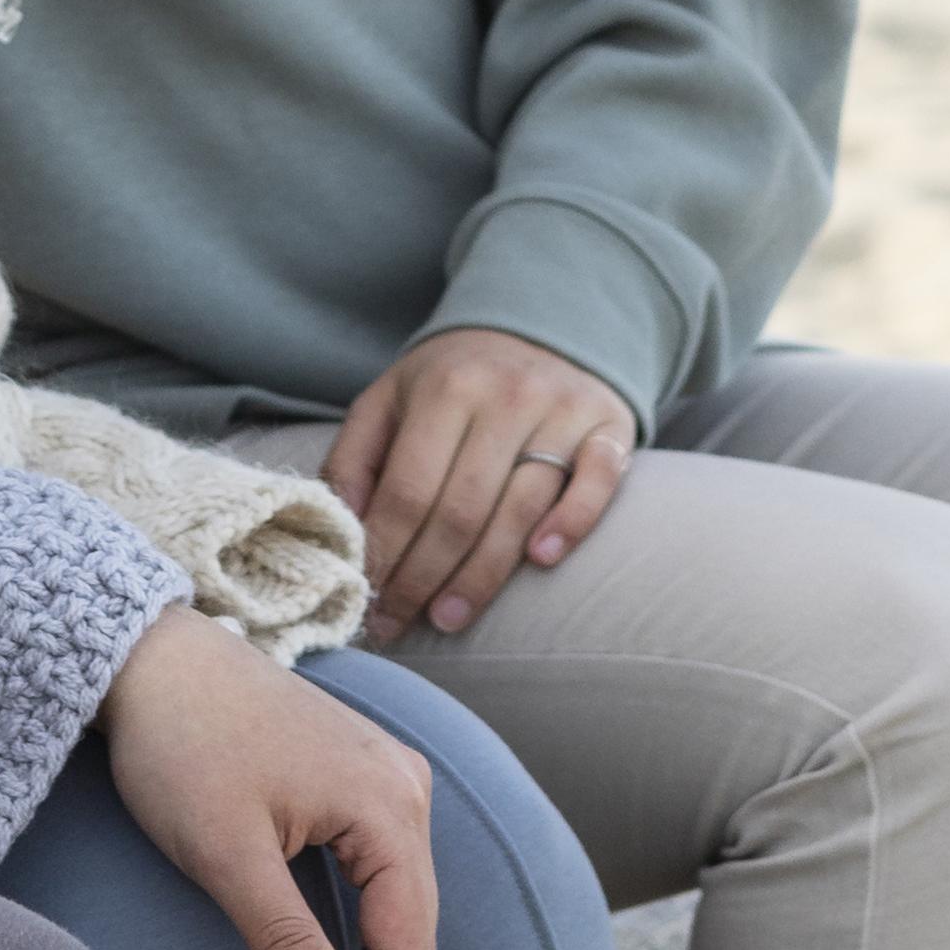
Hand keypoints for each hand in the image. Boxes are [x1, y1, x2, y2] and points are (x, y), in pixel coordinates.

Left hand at [101, 610, 441, 949]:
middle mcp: (403, 787)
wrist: (150, 656)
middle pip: (413, 926)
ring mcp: (385, 776)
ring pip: (400, 899)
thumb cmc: (181, 745)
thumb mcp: (223, 852)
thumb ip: (282, 936)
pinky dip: (371, 928)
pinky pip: (382, 868)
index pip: (405, 945)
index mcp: (386, 804)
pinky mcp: (356, 774)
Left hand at [327, 326, 636, 641]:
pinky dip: (572, 522)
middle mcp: (507, 397)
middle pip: (461, 510)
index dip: (385, 552)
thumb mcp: (389, 398)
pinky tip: (542, 560)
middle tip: (396, 623)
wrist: (540, 327)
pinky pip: (598, 483)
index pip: (409, 490)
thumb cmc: (452, 380)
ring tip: (447, 618)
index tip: (363, 598)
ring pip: (521, 509)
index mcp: (446, 389)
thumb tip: (339, 525)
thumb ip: (354, 458)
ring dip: (482, 576)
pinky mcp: (610, 428)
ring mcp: (564, 411)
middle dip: (422, 578)